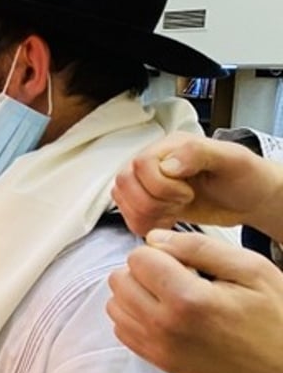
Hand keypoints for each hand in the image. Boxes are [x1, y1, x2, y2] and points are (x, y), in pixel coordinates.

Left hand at [107, 229, 282, 372]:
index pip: (138, 258)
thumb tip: (155, 238)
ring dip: (137, 294)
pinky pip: (123, 331)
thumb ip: (199, 248)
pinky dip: (136, 317)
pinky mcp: (157, 362)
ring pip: (115, 306)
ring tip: (172, 295)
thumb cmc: (276, 319)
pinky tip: (165, 314)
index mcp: (188, 299)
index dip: (160, 252)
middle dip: (144, 271)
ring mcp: (158, 347)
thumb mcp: (251, 269)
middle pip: (119, 280)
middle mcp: (164, 326)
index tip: (183, 261)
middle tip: (177, 277)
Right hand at [113, 132, 282, 239]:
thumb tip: (166, 165)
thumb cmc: (246, 178)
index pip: (140, 164)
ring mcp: (147, 184)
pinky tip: (168, 220)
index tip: (188, 192)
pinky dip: (146, 225)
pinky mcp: (148, 204)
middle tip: (181, 203)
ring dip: (148, 215)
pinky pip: (128, 217)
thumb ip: (197, 153)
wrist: (250, 199)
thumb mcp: (231, 159)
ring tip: (174, 212)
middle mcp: (153, 163)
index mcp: (170, 146)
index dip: (160, 186)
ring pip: (122, 201)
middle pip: (124, 183)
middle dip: (153, 203)